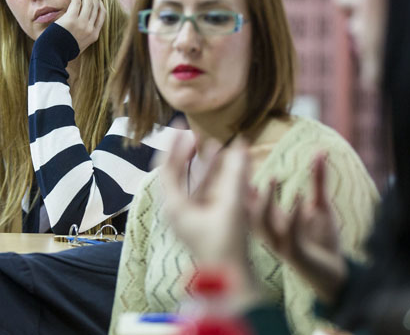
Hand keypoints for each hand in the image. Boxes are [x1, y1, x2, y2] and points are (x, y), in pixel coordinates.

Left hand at [55, 0, 105, 53]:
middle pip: (96, 5)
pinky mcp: (71, 20)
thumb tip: (83, 24)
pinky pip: (77, 1)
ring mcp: (82, 24)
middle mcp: (90, 29)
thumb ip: (83, 34)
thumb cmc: (61, 50)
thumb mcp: (78, 44)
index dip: (100, 1)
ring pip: (88, 1)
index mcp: (94, 35)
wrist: (52, 56)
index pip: (102, 14)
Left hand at [161, 134, 262, 311]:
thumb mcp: (233, 207)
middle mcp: (178, 212)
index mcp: (175, 207)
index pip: (168, 168)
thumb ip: (237, 175)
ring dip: (206, 165)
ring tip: (216, 145)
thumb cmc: (227, 247)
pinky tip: (229, 167)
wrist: (232, 283)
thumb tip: (241, 145)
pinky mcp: (205, 223)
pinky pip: (207, 194)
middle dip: (188, 153)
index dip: (174, 145)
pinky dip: (216, 179)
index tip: (181, 126)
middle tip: (194, 132)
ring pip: (195, 183)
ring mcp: (191, 218)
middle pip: (178, 174)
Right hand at [246, 154, 346, 303]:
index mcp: (271, 220)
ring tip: (273, 177)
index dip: (240, 181)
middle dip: (242, 189)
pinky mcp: (297, 253)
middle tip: (241, 164)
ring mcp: (280, 243)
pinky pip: (291, 234)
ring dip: (266, 201)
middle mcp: (270, 231)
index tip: (235, 157)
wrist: (339, 273)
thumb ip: (318, 180)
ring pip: (262, 223)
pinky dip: (295, 214)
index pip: (248, 199)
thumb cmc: (323, 241)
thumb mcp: (320, 206)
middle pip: (247, 209)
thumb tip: (320, 151)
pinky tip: (301, 196)